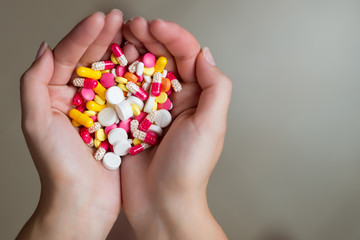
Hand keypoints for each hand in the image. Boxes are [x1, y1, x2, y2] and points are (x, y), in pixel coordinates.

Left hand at [18, 10, 124, 239]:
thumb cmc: (58, 167)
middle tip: (119, 18)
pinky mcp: (118, 121)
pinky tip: (142, 63)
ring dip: (121, 52)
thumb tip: (44, 48)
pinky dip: (134, 78)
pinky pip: (126, 94)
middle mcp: (77, 99)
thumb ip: (34, 83)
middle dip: (103, 37)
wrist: (84, 202)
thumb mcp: (35, 122)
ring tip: (132, 34)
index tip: (101, 18)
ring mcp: (99, 109)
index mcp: (54, 96)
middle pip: (90, 60)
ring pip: (111, 74)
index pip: (67, 57)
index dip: (83, 35)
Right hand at [120, 18, 231, 239]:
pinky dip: (117, 75)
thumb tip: (206, 55)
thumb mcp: (211, 125)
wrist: (161, 202)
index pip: (188, 57)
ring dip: (132, 51)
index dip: (174, 37)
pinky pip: (124, 91)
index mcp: (196, 97)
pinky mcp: (131, 119)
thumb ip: (215, 87)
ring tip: (122, 36)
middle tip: (134, 25)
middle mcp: (174, 99)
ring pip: (141, 70)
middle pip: (163, 59)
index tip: (156, 25)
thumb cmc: (189, 169)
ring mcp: (151, 108)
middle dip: (150, 38)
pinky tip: (109, 63)